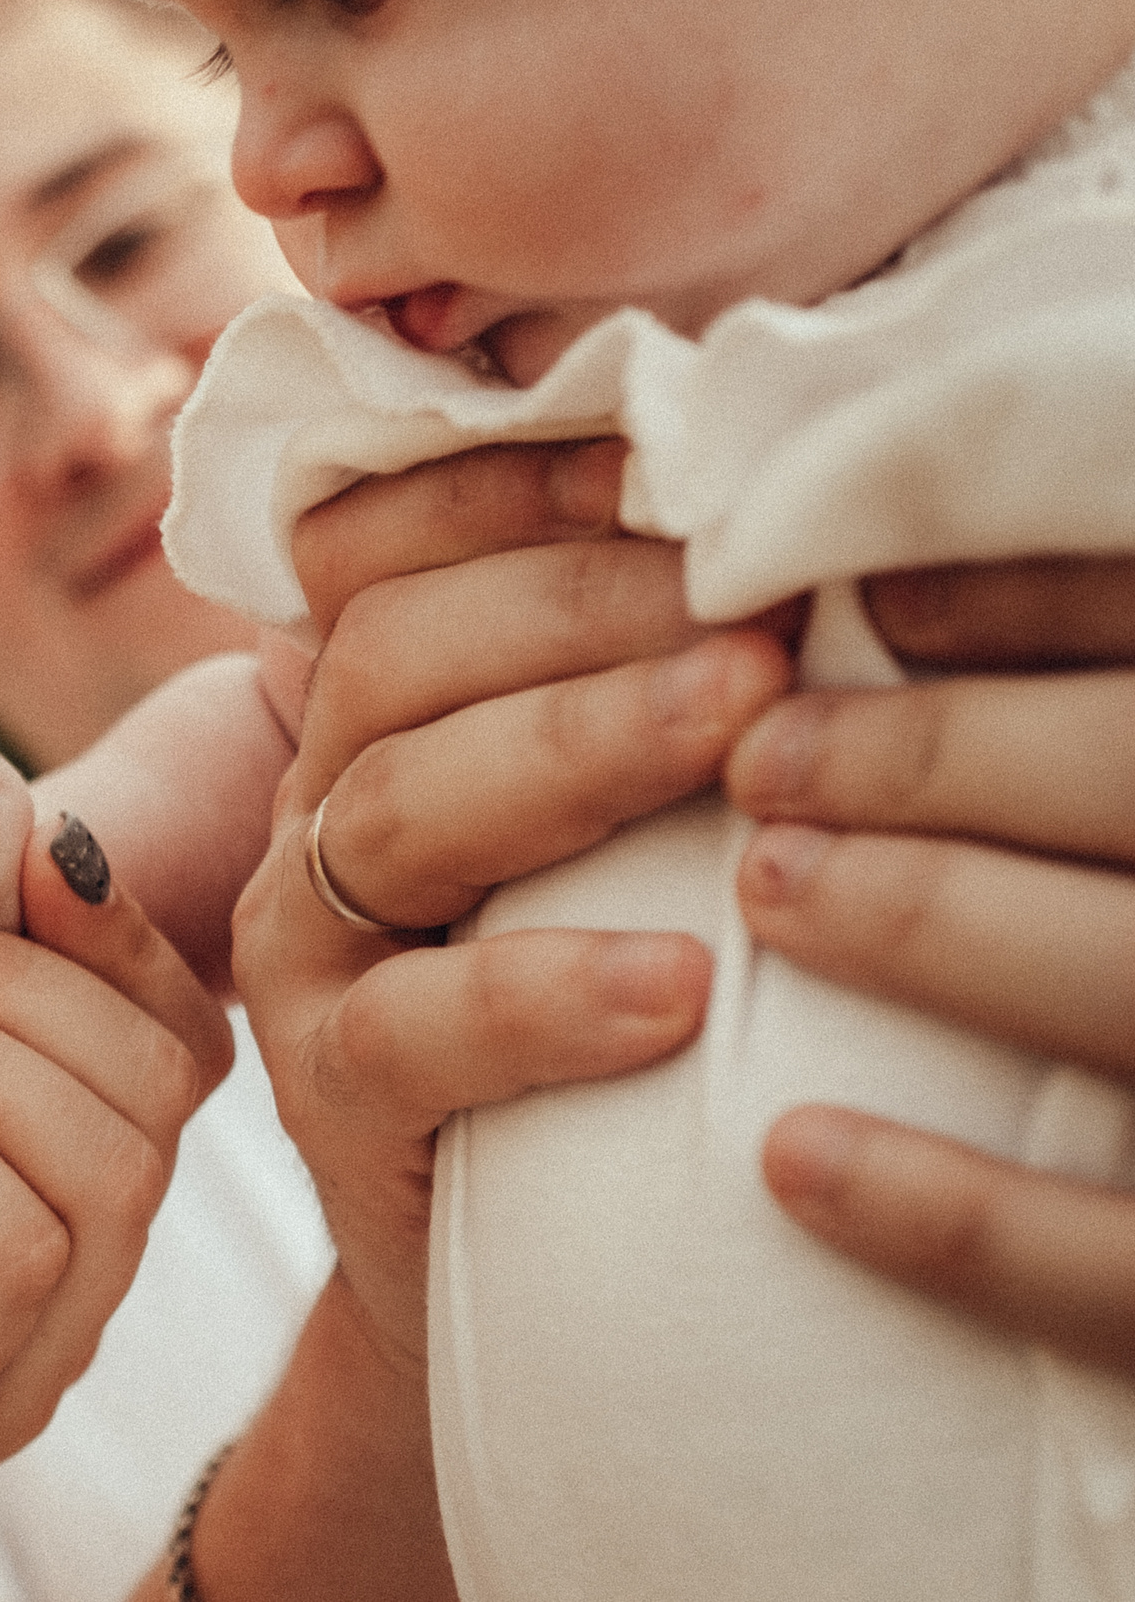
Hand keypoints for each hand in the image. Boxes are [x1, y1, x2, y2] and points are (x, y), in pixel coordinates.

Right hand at [185, 440, 771, 1601]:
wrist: (479, 1224)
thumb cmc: (566, 979)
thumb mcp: (575, 814)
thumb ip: (605, 683)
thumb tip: (776, 537)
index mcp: (363, 707)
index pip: (376, 547)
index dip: (505, 486)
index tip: (674, 455)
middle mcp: (310, 799)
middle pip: (392, 653)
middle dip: (579, 601)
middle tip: (758, 597)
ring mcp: (305, 943)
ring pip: (396, 804)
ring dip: (578, 745)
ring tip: (743, 720)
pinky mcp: (331, 1086)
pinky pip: (414, 1023)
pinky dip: (543, 994)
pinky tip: (679, 980)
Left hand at [734, 556, 1134, 1375]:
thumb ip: (1109, 667)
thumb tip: (902, 599)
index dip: (1038, 608)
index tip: (868, 607)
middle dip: (947, 762)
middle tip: (769, 760)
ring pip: (1134, 992)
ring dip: (935, 924)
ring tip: (771, 889)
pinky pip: (1126, 1269)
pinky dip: (958, 1218)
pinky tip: (791, 1159)